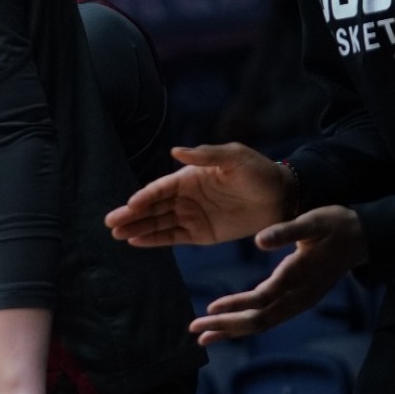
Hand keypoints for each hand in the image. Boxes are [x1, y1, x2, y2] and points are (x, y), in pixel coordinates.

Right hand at [105, 143, 287, 246]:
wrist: (284, 198)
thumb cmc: (260, 172)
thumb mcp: (235, 158)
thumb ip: (206, 155)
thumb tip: (176, 152)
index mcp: (189, 177)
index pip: (160, 189)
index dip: (144, 197)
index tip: (129, 206)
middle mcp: (185, 197)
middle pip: (152, 207)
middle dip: (131, 215)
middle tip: (110, 223)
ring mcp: (192, 216)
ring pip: (158, 223)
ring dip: (138, 228)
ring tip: (116, 234)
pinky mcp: (202, 234)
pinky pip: (174, 238)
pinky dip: (155, 240)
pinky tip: (137, 241)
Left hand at [192, 205, 365, 344]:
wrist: (363, 238)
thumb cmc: (335, 225)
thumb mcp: (313, 221)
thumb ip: (286, 231)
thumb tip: (259, 241)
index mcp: (301, 275)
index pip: (264, 297)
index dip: (236, 304)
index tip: (210, 308)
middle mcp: (301, 295)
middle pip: (261, 319)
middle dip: (227, 326)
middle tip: (195, 330)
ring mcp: (302, 302)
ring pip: (264, 323)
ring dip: (233, 330)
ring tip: (203, 337)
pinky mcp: (299, 301)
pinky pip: (270, 318)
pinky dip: (246, 325)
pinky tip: (227, 327)